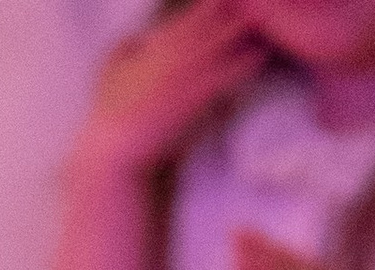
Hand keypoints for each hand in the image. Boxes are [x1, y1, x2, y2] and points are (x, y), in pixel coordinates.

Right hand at [69, 0, 267, 181]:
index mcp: (154, 47)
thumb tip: (138, 38)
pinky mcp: (190, 101)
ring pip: (218, 45)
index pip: (190, 16)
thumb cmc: (109, 114)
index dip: (210, 3)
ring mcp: (181, 77)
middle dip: (231, 8)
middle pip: (209, 23)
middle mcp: (170, 56)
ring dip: (243, 29)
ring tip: (266, 16)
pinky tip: (260, 56)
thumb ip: (124, 48)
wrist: (113, 150)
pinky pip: (222, 77)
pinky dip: (241, 65)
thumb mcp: (108, 72)